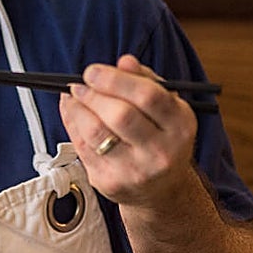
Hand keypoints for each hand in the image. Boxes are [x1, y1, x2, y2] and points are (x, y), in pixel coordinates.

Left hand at [58, 54, 198, 207]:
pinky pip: (83, 148)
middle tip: (80, 84)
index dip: (115, 80)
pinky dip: (72, 125)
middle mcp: (161, 151)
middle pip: (120, 115)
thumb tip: (125, 62)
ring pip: (96, 132)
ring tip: (74, 96)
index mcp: (180, 126)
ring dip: (77, 108)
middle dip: (93, 94)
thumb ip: (145, 80)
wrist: (161, 190)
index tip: (93, 71)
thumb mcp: (166, 107)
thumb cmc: (161, 139)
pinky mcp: (111, 183)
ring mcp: (136, 171)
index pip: (148, 96)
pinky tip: (73, 113)